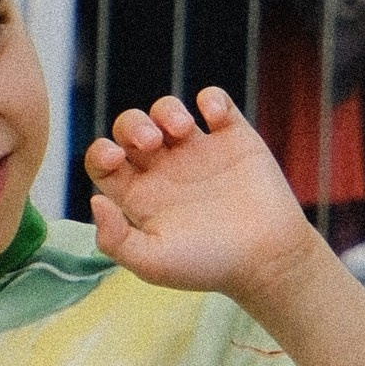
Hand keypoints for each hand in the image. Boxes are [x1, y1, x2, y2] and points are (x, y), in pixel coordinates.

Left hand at [87, 88, 310, 304]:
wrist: (269, 259)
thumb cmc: (210, 266)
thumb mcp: (153, 264)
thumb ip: (114, 240)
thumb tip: (95, 201)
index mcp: (140, 196)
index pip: (103, 162)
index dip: (101, 152)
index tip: (116, 158)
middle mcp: (165, 170)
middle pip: (131, 128)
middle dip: (132, 125)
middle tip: (150, 141)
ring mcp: (200, 152)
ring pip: (168, 110)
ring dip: (167, 110)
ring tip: (182, 130)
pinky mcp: (234, 139)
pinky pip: (216, 103)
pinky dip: (211, 99)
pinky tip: (214, 117)